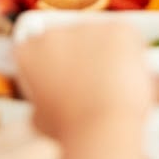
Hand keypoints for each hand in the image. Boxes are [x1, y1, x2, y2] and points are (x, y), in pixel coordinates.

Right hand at [15, 23, 151, 141]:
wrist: (102, 127)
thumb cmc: (73, 131)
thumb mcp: (40, 119)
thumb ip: (43, 99)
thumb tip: (48, 103)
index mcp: (28, 53)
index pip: (36, 46)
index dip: (52, 62)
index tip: (65, 75)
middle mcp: (53, 34)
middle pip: (69, 39)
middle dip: (81, 56)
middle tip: (93, 84)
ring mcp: (86, 28)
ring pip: (99, 37)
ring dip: (105, 55)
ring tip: (112, 85)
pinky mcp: (116, 29)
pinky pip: (125, 36)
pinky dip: (130, 52)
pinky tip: (127, 75)